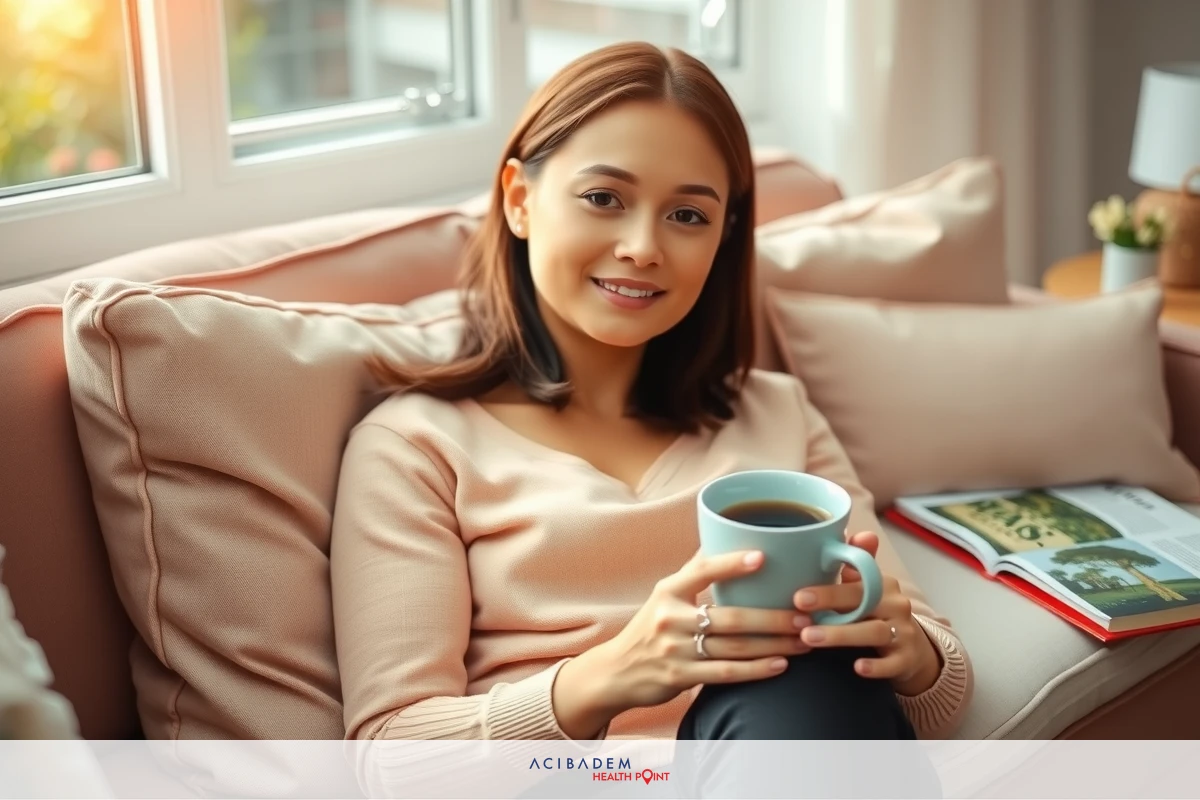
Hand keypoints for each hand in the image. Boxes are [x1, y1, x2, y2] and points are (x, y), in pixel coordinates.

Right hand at [582, 549, 813, 712]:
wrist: (617, 671)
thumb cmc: (651, 627)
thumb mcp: (665, 594)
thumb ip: (694, 569)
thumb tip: (723, 531)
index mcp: (669, 590)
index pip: (702, 569)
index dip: (731, 563)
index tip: (763, 557)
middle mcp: (669, 618)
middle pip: (730, 617)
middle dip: (773, 617)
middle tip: (804, 614)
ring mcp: (674, 649)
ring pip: (734, 647)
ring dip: (774, 644)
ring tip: (803, 639)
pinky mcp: (679, 677)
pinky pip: (725, 673)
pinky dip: (756, 670)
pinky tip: (781, 665)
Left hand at [792, 531, 941, 695]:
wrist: (912, 650)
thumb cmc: (876, 613)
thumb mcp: (865, 589)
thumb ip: (853, 563)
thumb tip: (846, 529)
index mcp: (882, 584)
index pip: (855, 582)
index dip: (827, 589)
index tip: (797, 595)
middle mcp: (896, 605)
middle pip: (863, 603)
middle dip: (829, 607)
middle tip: (797, 614)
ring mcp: (903, 633)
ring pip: (874, 632)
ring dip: (840, 635)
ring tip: (809, 638)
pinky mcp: (906, 660)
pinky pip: (892, 664)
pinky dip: (876, 666)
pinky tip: (857, 667)